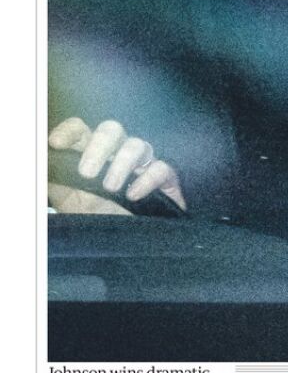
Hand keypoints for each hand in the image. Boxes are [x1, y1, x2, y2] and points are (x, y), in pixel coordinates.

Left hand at [47, 117, 186, 213]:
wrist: (123, 244)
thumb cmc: (95, 217)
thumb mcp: (66, 200)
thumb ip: (52, 180)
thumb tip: (36, 164)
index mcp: (91, 153)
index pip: (81, 129)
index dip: (69, 131)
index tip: (55, 144)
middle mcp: (117, 153)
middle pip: (111, 129)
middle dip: (98, 148)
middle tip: (87, 173)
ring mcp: (142, 164)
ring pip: (137, 145)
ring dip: (121, 164)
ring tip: (111, 188)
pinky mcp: (165, 179)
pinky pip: (161, 168)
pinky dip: (147, 179)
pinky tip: (133, 195)